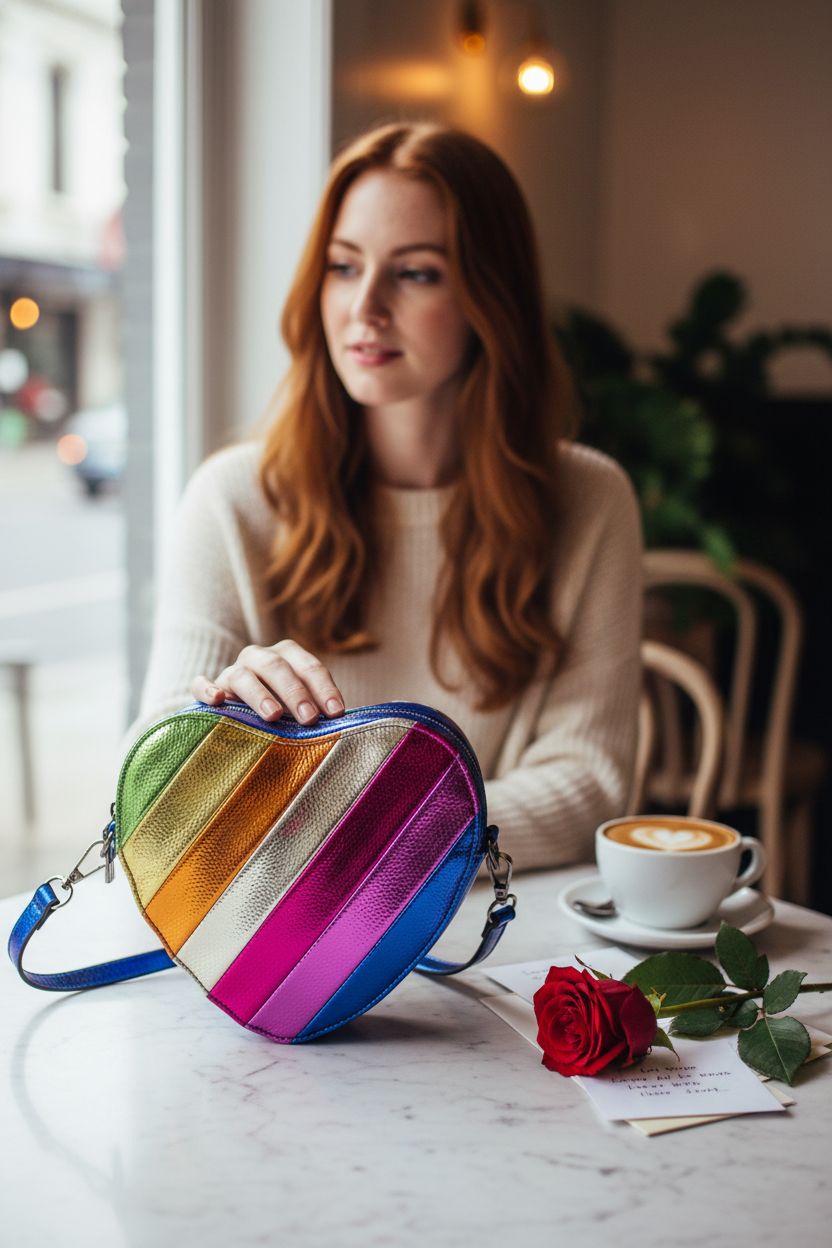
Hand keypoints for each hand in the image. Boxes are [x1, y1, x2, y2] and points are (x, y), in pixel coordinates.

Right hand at [191, 641, 344, 723]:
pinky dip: (207, 689)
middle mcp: (258, 658)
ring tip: (273, 716)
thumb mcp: (300, 707)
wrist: (237, 715)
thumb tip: (340, 727)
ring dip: (259, 694)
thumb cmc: (282, 712)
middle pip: (276, 666)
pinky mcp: (208, 690)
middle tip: (309, 718)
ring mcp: (232, 672)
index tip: (336, 714)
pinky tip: (217, 701)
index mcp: (286, 656)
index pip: (308, 666)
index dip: (324, 688)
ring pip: (243, 676)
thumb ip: (315, 710)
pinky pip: (201, 685)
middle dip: (295, 692)